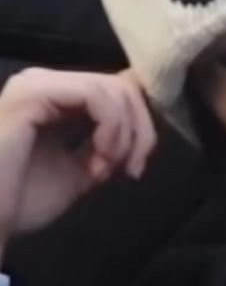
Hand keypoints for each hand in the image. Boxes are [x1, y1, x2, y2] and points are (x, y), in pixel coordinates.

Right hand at [0, 67, 157, 255]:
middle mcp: (46, 82)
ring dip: (123, 133)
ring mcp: (37, 83)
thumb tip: (142, 132)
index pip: (117, 91)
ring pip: (112, 89)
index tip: (136, 167)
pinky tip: (99, 154)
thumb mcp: (81, 171)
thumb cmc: (22, 202)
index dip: (140, 125)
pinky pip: (94, 95)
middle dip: (139, 130)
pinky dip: (110, 126)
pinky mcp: (33, 93)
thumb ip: (109, 146)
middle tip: (131, 168)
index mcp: (56, 98)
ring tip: (106, 167)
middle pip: (120, 87)